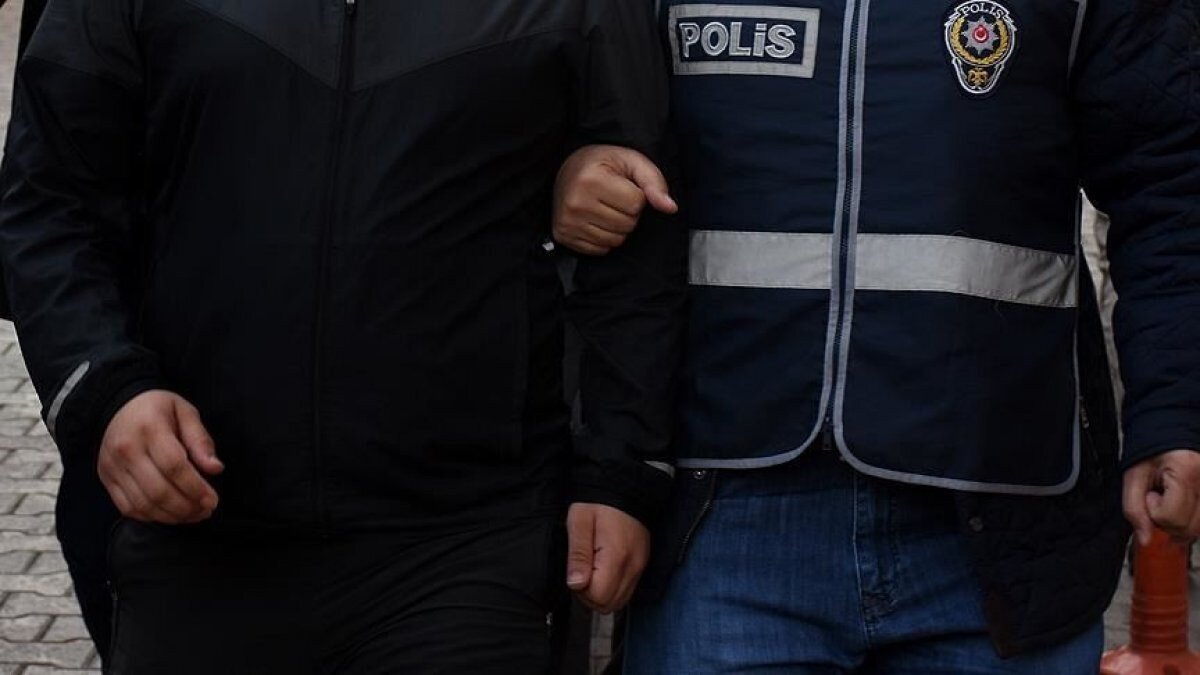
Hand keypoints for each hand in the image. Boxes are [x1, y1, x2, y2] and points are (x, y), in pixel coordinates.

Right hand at [97, 390, 223, 523]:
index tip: (212, 500)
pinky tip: (170, 514)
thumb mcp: (185, 412)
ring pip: (143, 504)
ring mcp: (113, 467)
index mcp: (150, 428)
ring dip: (172, 516)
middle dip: (186, 507)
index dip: (195, 488)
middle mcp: (127, 449)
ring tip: (192, 515)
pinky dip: (151, 517)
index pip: (174, 467)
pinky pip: (128, 508)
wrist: (117, 406)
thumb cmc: (158, 409)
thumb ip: (200, 440)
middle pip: (159, 490)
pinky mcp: (106, 479)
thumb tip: (215, 469)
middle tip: (206, 511)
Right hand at [553, 144, 677, 255]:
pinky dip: (605, 238)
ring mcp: (568, 222)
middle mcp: (576, 203)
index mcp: (592, 180)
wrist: (566, 170)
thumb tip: (670, 207)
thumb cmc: (602, 164)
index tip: (623, 186)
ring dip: (618, 227)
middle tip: (614, 197)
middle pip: (627, 224)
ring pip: (616, 240)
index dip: (637, 196)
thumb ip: (654, 181)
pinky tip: (596, 220)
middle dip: (628, 213)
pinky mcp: (564, 236)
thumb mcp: (630, 161)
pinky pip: (601, 249)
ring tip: (605, 208)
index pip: (636, 204)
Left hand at [566, 502, 650, 613]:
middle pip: (610, 605)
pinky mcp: (641, 565)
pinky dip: (612, 589)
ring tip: (591, 571)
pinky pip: (627, 591)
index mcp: (617, 556)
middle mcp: (633, 566)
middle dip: (590, 596)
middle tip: (581, 572)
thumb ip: (578, 555)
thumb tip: (575, 584)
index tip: (576, 571)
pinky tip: (603, 571)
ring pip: (619, 602)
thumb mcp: (579, 523)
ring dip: (601, 594)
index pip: (598, 596)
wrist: (624, 487)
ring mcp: (640, 567)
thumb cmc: (598, 503)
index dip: (581, 590)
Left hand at [1123, 449, 1199, 544]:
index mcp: (1186, 470)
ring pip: (1199, 530)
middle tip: (1161, 497)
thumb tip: (1145, 540)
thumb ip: (1134, 509)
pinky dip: (1192, 520)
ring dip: (1181, 522)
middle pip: (1188, 528)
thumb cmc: (1153, 452)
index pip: (1171, 516)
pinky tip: (1184, 505)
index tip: (1151, 494)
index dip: (1154, 509)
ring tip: (1173, 499)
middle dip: (1167, 520)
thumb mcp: (1133, 476)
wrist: (1171, 434)